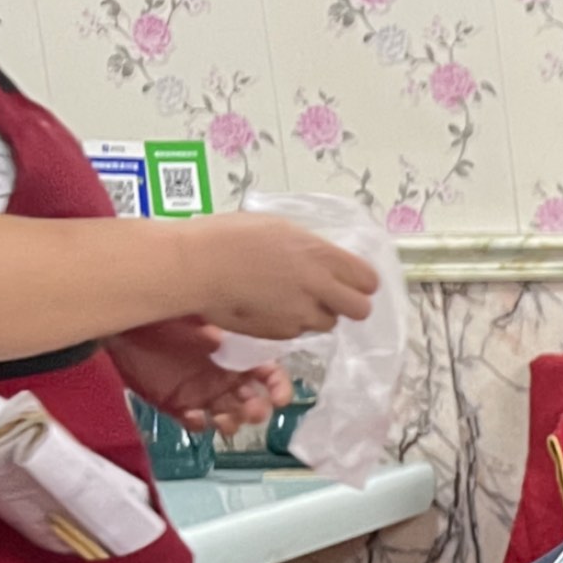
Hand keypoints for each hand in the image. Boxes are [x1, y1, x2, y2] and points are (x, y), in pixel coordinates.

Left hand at [107, 316, 289, 434]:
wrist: (126, 325)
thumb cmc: (165, 314)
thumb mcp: (199, 313)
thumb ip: (221, 326)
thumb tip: (227, 337)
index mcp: (238, 355)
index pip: (270, 374)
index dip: (279, 387)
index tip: (279, 398)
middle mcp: (225, 377)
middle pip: (254, 402)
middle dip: (257, 410)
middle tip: (250, 410)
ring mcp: (203, 393)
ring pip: (230, 418)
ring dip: (233, 422)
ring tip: (222, 419)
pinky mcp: (179, 405)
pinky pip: (197, 424)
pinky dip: (199, 424)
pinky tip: (193, 415)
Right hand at [173, 212, 378, 341]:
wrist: (194, 267)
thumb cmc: (228, 238)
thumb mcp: (278, 228)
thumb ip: (310, 249)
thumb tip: (326, 261)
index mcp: (320, 255)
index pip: (368, 280)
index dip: (360, 281)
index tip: (349, 279)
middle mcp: (317, 287)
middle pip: (360, 310)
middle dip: (348, 304)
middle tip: (329, 295)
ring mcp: (300, 314)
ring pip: (328, 323)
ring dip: (317, 314)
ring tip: (290, 298)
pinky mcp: (281, 333)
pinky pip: (298, 331)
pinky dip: (290, 322)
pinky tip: (269, 306)